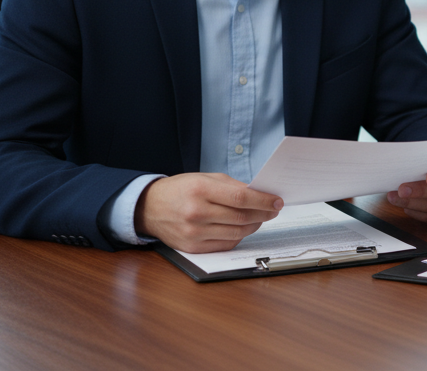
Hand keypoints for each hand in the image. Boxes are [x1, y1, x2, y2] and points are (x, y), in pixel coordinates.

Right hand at [135, 173, 283, 252]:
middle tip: (274, 209)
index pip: (240, 197)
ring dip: (255, 226)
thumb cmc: (181, 190)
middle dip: (264, 213)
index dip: (263, 200)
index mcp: (200, 190)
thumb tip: (260, 194)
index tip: (277, 201)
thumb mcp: (205, 178)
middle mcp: (196, 213)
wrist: (149, 208)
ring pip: (237, 233)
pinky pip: (226, 244)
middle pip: (241, 217)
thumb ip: (232, 186)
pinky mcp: (193, 247)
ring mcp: (194, 233)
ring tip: (261, 218)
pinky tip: (244, 228)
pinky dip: (240, 236)